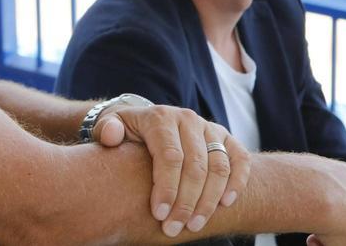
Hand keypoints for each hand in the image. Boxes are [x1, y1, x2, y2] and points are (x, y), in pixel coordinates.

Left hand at [93, 104, 249, 237]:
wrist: (148, 120)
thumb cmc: (127, 131)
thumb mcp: (110, 125)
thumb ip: (106, 129)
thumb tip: (111, 136)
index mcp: (160, 117)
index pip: (170, 156)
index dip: (167, 188)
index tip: (160, 215)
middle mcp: (187, 119)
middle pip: (196, 166)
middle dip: (187, 202)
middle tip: (175, 228)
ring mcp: (209, 127)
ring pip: (219, 166)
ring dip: (210, 200)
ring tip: (195, 225)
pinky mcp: (225, 137)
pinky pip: (239, 159)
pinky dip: (237, 182)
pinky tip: (226, 204)